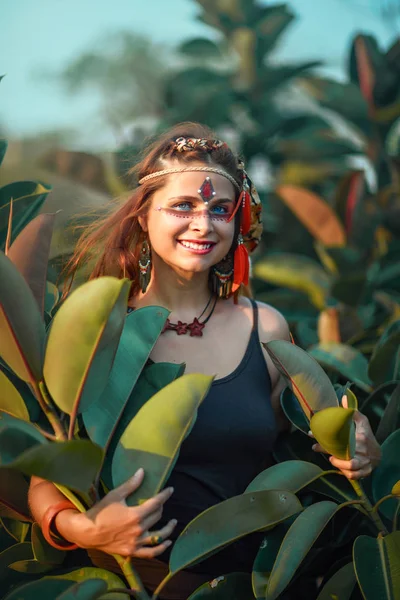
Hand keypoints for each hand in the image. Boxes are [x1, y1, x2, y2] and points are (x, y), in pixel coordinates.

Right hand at [56, 468, 176, 556]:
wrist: (87, 532)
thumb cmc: (101, 511)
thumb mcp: (115, 495)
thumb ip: (131, 484)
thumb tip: (142, 471)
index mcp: (135, 515)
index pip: (156, 503)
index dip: (165, 495)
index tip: (170, 490)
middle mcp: (138, 530)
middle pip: (157, 516)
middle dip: (161, 507)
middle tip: (161, 502)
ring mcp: (136, 543)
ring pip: (159, 536)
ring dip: (168, 529)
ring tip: (174, 522)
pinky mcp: (132, 552)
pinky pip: (150, 553)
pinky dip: (161, 548)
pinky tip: (167, 543)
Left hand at [311, 396, 381, 479]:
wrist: (378, 453)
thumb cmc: (367, 435)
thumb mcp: (362, 422)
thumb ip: (351, 411)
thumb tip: (344, 397)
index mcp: (360, 436)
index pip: (340, 436)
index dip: (324, 435)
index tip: (312, 433)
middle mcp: (362, 450)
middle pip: (342, 451)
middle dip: (325, 449)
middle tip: (315, 447)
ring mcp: (364, 461)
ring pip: (350, 466)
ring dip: (338, 463)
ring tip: (330, 459)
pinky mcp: (364, 471)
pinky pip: (354, 475)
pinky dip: (346, 473)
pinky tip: (338, 467)